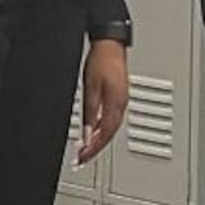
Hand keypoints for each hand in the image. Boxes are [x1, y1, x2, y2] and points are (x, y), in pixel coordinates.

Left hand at [75, 36, 130, 164]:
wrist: (110, 46)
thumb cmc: (101, 62)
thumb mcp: (90, 89)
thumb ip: (89, 113)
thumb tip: (86, 133)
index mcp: (115, 105)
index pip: (104, 135)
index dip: (93, 149)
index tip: (83, 159)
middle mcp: (121, 106)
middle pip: (109, 135)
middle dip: (95, 149)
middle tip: (82, 159)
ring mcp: (121, 102)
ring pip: (110, 128)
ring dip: (99, 140)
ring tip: (86, 150)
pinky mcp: (118, 97)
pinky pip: (111, 119)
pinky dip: (101, 129)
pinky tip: (94, 132)